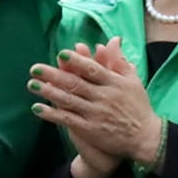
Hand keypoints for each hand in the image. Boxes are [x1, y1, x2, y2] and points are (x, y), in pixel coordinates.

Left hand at [30, 38, 163, 167]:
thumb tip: (112, 40)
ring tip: (32, 84)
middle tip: (35, 68)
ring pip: (69, 100)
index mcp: (115, 83)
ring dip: (49, 92)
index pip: (93, 69)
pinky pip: (68, 120)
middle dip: (54, 75)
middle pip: (76, 83)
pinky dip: (52, 114)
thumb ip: (119, 60)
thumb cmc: (138, 106)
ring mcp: (96, 114)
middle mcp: (104, 97)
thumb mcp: (133, 81)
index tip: (60, 53)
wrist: (145, 137)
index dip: (77, 61)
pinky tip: (37, 108)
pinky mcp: (90, 129)